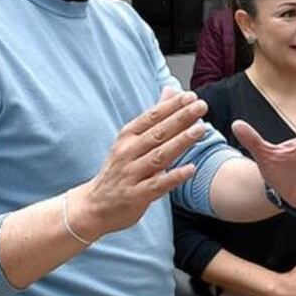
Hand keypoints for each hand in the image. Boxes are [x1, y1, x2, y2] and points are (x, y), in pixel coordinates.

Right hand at [67, 88, 207, 240]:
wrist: (94, 205)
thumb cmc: (119, 169)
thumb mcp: (131, 140)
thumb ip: (154, 116)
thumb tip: (170, 90)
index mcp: (127, 136)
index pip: (151, 117)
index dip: (171, 106)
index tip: (191, 96)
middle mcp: (128, 152)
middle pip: (158, 133)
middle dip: (180, 118)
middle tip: (201, 106)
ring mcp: (132, 174)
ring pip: (159, 156)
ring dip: (181, 142)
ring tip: (201, 129)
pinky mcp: (136, 195)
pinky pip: (158, 185)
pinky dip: (174, 176)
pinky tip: (191, 169)